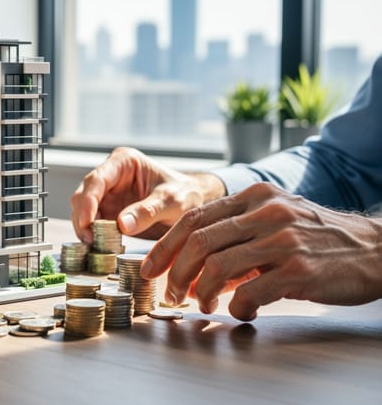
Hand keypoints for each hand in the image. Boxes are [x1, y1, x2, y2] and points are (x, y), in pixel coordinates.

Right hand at [70, 147, 225, 243]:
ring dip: (85, 228)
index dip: (87, 201)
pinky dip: (93, 235)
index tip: (87, 222)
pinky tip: (99, 247)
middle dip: (83, 217)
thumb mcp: (172, 202)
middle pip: (84, 195)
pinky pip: (93, 223)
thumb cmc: (186, 194)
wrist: (194, 203)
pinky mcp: (109, 211)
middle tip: (89, 240)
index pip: (97, 179)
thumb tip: (122, 225)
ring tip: (94, 246)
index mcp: (123, 162)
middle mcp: (110, 175)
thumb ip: (148, 211)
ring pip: (83, 210)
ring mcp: (107, 194)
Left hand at [141, 183, 381, 320]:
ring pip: (217, 267)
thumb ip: (236, 235)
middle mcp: (266, 213)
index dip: (164, 246)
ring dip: (201, 293)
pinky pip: (250, 293)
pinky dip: (237, 307)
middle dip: (175, 272)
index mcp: (254, 197)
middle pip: (197, 241)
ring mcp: (283, 240)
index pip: (193, 218)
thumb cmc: (319, 239)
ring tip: (203, 305)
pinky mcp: (299, 270)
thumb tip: (195, 266)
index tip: (150, 269)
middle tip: (171, 294)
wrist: (377, 250)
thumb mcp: (276, 221)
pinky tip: (242, 312)